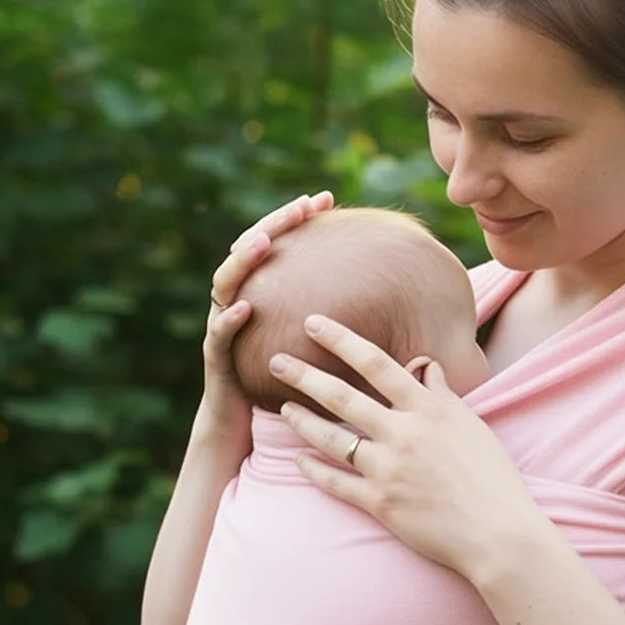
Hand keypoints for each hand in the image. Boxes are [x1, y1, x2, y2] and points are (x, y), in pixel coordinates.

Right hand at [199, 192, 334, 436]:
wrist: (244, 426)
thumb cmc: (289, 387)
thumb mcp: (323, 350)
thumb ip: (350, 326)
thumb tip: (408, 312)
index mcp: (265, 294)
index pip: (279, 244)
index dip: (298, 219)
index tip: (326, 198)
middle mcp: (239, 302)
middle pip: (249, 251)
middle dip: (274, 224)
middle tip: (301, 206)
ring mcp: (223, 327)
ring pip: (225, 284)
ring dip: (243, 260)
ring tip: (263, 242)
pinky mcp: (216, 359)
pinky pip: (219, 336)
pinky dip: (229, 320)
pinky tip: (245, 309)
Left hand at [268, 316, 540, 579]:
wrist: (498, 533)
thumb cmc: (493, 477)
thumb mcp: (472, 425)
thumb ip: (442, 394)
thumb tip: (426, 365)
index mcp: (428, 410)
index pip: (377, 363)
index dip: (341, 339)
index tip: (313, 322)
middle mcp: (404, 434)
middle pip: (343, 396)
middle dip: (304, 375)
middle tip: (276, 360)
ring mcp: (389, 470)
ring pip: (332, 438)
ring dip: (303, 421)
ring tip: (283, 409)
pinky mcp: (381, 504)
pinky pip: (337, 484)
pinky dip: (314, 471)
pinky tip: (298, 461)